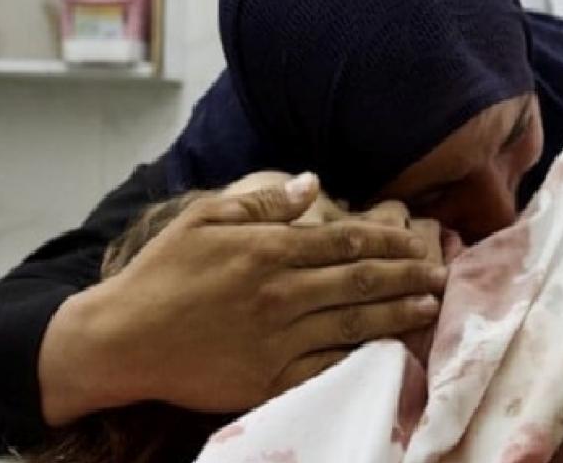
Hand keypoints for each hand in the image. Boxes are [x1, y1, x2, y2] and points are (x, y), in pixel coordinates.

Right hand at [38, 175, 447, 423]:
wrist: (121, 340)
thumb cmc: (161, 274)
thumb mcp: (205, 219)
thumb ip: (264, 202)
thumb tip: (314, 183)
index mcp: (267, 250)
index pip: (344, 240)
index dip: (387, 238)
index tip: (414, 237)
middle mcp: (280, 293)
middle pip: (360, 280)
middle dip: (407, 273)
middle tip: (440, 269)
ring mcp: (278, 339)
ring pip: (354, 322)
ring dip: (398, 312)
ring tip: (430, 304)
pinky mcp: (269, 378)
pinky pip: (328, 365)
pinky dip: (362, 355)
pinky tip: (389, 348)